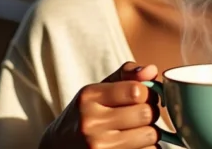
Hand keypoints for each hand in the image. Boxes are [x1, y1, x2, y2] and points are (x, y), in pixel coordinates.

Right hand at [39, 62, 161, 148]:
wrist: (58, 146)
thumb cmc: (86, 114)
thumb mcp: (99, 89)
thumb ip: (127, 75)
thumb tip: (152, 70)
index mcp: (89, 96)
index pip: (136, 91)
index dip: (147, 93)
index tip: (142, 97)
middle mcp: (91, 122)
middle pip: (146, 113)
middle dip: (150, 112)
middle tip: (140, 115)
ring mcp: (98, 146)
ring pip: (150, 136)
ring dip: (150, 132)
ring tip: (135, 131)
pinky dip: (147, 148)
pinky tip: (133, 144)